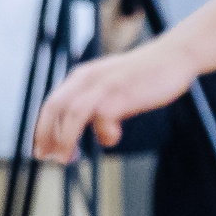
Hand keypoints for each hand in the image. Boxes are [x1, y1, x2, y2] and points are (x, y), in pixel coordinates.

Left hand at [32, 45, 193, 162]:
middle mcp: (88, 79)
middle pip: (55, 108)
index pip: (52, 104)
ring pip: (73, 115)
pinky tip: (113, 138)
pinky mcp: (121, 93)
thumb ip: (93, 104)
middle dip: (46, 135)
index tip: (42, 149)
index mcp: (81, 76)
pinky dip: (104, 134)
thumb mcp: (109, 87)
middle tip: (48, 158)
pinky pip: (103, 118)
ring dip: (66, 140)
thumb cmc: (143, 75)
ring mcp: (104, 85)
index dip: (42, 128)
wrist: (173, 57)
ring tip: (67, 158)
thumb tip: (79, 131)